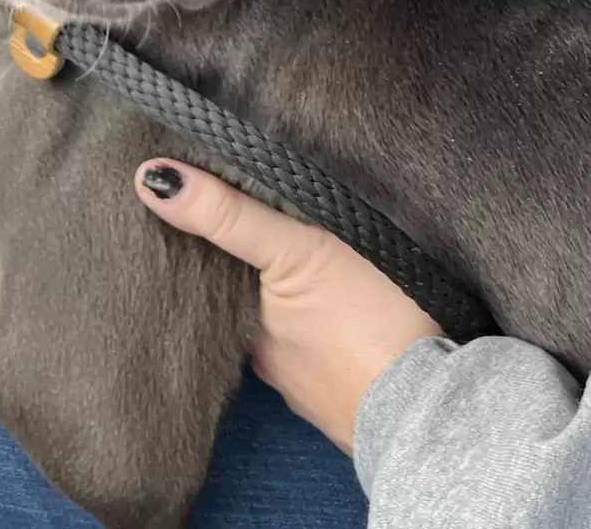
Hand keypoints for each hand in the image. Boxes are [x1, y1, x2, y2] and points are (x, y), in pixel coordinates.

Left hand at [135, 160, 441, 452]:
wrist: (438, 412)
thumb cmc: (366, 327)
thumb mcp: (296, 253)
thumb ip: (230, 217)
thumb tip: (151, 178)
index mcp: (247, 333)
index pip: (217, 282)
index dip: (216, 249)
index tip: (215, 220)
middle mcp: (271, 368)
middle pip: (255, 309)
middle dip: (260, 283)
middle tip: (273, 243)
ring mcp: (315, 391)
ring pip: (295, 337)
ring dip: (302, 314)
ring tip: (318, 280)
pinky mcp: (358, 404)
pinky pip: (336, 361)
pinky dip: (336, 341)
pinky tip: (351, 324)